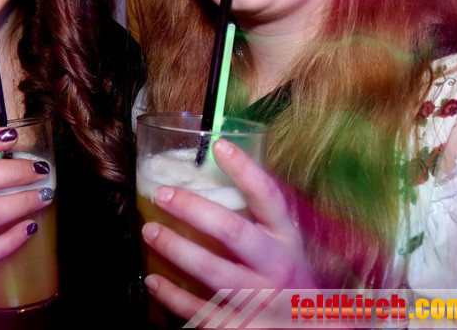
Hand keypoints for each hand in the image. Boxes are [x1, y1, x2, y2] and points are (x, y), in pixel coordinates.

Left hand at [142, 139, 313, 323]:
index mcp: (286, 238)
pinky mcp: (242, 325)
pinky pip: (201, 311)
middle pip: (232, 231)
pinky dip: (173, 296)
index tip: (219, 145)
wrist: (307, 327)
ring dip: (176, 248)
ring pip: (212, 271)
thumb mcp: (284, 243)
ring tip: (149, 230)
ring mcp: (260, 298)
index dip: (245, 169)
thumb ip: (258, 216)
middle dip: (193, 209)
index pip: (269, 197)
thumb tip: (218, 169)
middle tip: (163, 194)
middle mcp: (276, 266)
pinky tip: (153, 280)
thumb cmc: (286, 275)